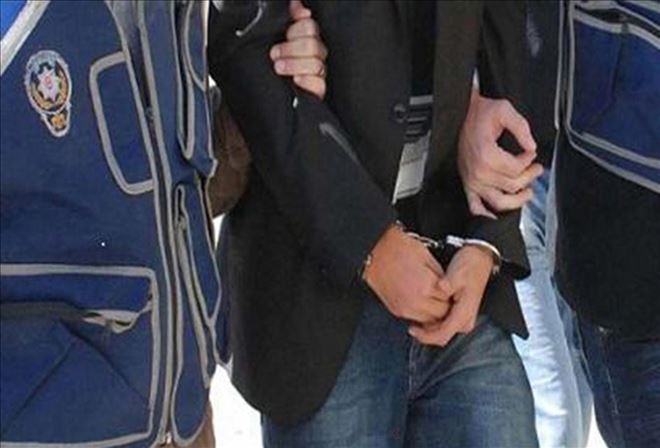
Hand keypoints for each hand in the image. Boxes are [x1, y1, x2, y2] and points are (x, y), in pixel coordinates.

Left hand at [269, 0, 327, 98]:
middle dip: (291, 48)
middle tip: (275, 54)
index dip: (296, 30)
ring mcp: (318, 73)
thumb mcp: (277, 36)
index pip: (310, 26)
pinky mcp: (317, 91)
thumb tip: (295, 2)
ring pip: (316, 64)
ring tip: (278, 67)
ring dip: (294, 65)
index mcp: (308, 38)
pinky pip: (319, 84)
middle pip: (312, 44)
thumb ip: (289, 17)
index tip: (284, 36)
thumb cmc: (276, 63)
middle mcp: (316, 54)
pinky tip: (296, 79)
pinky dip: (307, 80)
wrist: (270, 93)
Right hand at [363, 225, 453, 323]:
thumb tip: (448, 288)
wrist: (374, 251)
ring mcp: (404, 308)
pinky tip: (422, 300)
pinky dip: (421, 312)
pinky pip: (415, 318)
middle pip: (440, 315)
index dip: (452, 296)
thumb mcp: (427, 257)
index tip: (453, 292)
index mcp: (426, 287)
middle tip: (445, 296)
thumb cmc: (399, 248)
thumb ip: (441, 277)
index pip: (449, 302)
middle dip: (444, 306)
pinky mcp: (396, 310)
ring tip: (433, 298)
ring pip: (428, 320)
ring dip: (433, 312)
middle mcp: (415, 302)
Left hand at [408, 245, 492, 345]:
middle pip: (442, 336)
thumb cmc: (470, 265)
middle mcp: (466, 319)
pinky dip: (433, 322)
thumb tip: (440, 288)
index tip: (412, 329)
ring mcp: (464, 317)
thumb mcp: (458, 272)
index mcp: (465, 312)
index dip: (425, 335)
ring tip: (415, 319)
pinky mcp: (460, 312)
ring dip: (429, 328)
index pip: (443, 334)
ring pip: (443, 331)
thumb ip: (448, 284)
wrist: (480, 260)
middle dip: (426, 334)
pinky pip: (445, 324)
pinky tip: (423, 313)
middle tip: (411, 325)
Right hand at [458, 90, 542, 217]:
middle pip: (512, 185)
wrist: (460, 116)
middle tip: (536, 169)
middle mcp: (478, 171)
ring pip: (499, 202)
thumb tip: (532, 147)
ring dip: (516, 201)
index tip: (530, 153)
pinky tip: (496, 216)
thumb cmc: (479, 114)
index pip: (516, 169)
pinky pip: (475, 207)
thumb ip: (521, 128)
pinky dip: (485, 215)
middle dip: (528, 177)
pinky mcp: (468, 184)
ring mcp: (472, 180)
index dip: (528, 161)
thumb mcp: (504, 110)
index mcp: (486, 154)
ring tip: (527, 193)